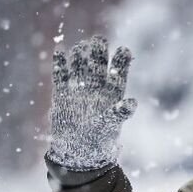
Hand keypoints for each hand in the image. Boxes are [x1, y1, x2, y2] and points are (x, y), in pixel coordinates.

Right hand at [45, 35, 136, 170]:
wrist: (78, 151)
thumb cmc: (99, 140)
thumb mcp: (111, 125)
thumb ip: (120, 113)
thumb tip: (132, 103)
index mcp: (112, 95)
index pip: (118, 74)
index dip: (121, 62)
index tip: (124, 49)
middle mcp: (96, 90)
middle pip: (98, 67)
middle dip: (99, 53)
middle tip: (99, 40)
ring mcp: (79, 90)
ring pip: (80, 68)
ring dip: (80, 56)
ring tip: (82, 45)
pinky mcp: (63, 94)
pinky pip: (61, 76)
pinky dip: (60, 65)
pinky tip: (60, 50)